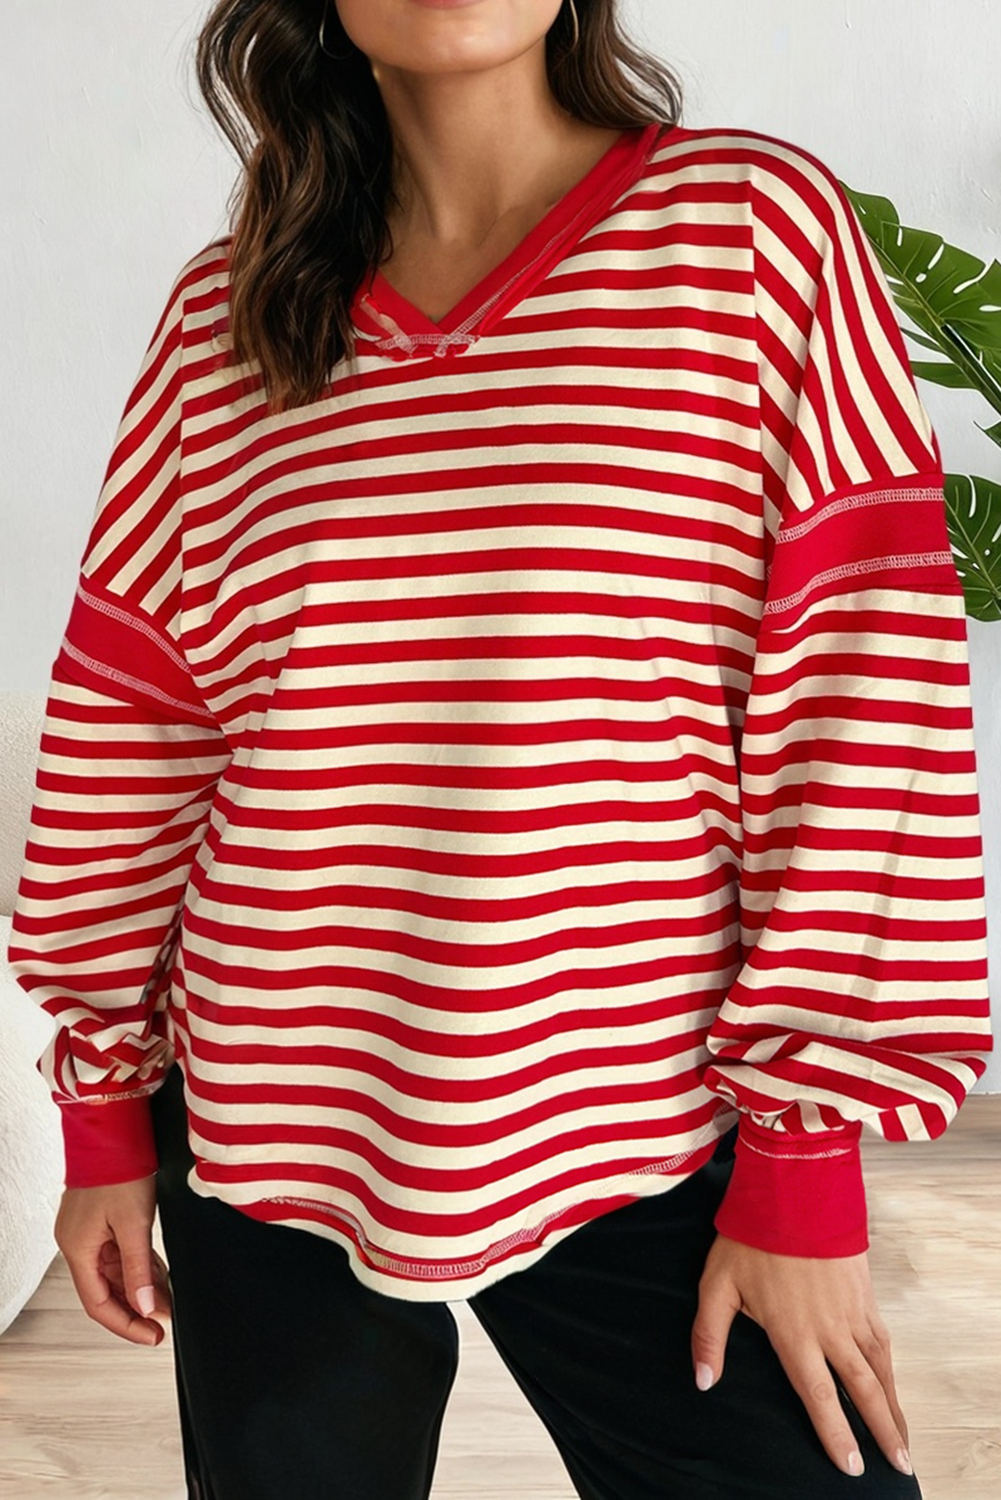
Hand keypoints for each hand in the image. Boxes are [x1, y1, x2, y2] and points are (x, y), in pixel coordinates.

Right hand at [54, 1175, 172, 1346]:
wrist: (113, 1131)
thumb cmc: (118, 1169)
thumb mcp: (134, 1224)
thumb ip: (139, 1269)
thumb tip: (147, 1307)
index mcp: (78, 1249)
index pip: (98, 1304)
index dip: (126, 1325)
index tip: (153, 1336)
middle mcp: (78, 1244)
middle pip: (106, 1291)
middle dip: (137, 1308)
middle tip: (166, 1321)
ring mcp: (88, 1232)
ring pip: (114, 1273)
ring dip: (140, 1288)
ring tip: (169, 1302)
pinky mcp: (100, 1221)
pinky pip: (118, 1254)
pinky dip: (138, 1267)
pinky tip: (159, 1277)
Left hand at [691, 1233, 912, 1480]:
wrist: (795, 1189)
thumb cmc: (750, 1237)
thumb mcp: (717, 1284)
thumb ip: (708, 1336)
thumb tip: (703, 1381)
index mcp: (794, 1332)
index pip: (818, 1395)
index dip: (836, 1434)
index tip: (851, 1466)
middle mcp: (829, 1328)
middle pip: (861, 1389)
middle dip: (880, 1431)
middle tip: (897, 1465)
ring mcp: (852, 1311)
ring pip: (879, 1368)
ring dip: (892, 1405)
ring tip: (902, 1437)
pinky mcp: (864, 1293)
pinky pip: (883, 1340)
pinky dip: (890, 1368)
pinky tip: (891, 1382)